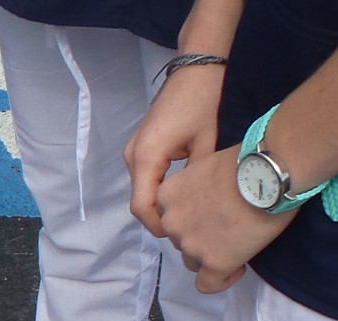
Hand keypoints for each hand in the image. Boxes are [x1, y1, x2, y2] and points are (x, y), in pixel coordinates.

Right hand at [125, 64, 222, 236]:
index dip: (158, 226)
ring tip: (187, 212)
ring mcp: (133, 152)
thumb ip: (195, 180)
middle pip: (138, 202)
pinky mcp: (139, 148)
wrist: (193, 70)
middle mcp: (132, 157)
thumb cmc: (201, 103)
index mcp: (146, 157)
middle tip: (189, 227)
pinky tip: (181, 194)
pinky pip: (144, 179)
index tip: (181, 233)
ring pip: (141, 192)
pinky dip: (158, 191)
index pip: (141, 207)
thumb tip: (197, 207)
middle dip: (160, 218)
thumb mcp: (205, 146)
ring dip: (159, 205)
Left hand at [154, 145, 294, 292]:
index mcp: (167, 194)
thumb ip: (197, 186)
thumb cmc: (247, 161)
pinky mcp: (214, 263)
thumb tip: (209, 198)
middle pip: (180, 239)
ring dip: (210, 255)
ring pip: (193, 261)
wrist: (270, 173)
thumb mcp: (207, 165)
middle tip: (229, 227)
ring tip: (237, 245)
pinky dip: (221, 280)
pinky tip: (237, 268)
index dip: (190, 218)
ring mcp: (191, 245)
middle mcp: (171, 222)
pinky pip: (208, 284)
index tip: (211, 215)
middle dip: (201, 236)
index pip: (170, 216)